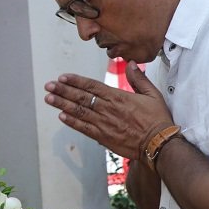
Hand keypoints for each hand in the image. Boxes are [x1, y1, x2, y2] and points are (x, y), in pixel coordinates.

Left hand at [43, 61, 174, 161]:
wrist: (159, 144)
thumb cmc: (157, 120)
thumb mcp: (153, 94)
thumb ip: (139, 79)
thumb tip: (130, 64)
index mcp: (118, 96)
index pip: (92, 86)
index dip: (75, 81)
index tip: (63, 77)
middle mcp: (108, 108)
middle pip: (81, 97)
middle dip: (63, 90)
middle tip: (49, 85)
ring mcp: (104, 123)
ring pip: (79, 111)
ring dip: (62, 104)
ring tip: (49, 98)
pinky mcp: (103, 136)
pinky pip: (84, 128)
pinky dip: (72, 122)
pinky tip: (61, 116)